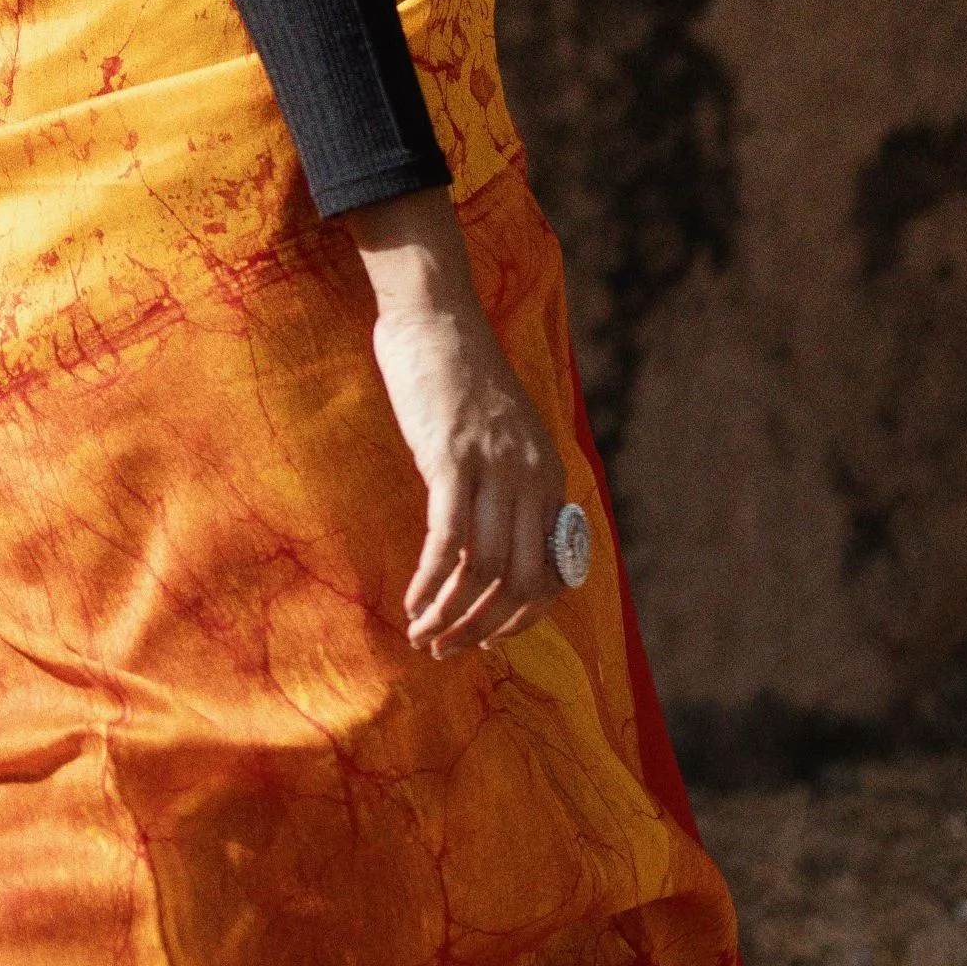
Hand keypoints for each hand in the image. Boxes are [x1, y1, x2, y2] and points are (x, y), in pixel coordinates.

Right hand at [344, 188, 564, 660]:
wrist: (436, 315)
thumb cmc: (460, 375)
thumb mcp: (502, 434)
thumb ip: (506, 483)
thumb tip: (488, 546)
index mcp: (550, 474)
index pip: (552, 571)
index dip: (521, 619)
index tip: (488, 642)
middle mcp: (532, 475)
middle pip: (519, 579)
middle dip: (484, 628)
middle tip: (447, 650)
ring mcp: (494, 466)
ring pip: (483, 566)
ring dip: (452, 613)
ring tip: (423, 636)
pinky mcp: (452, 457)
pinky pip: (448, 538)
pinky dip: (432, 580)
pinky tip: (414, 602)